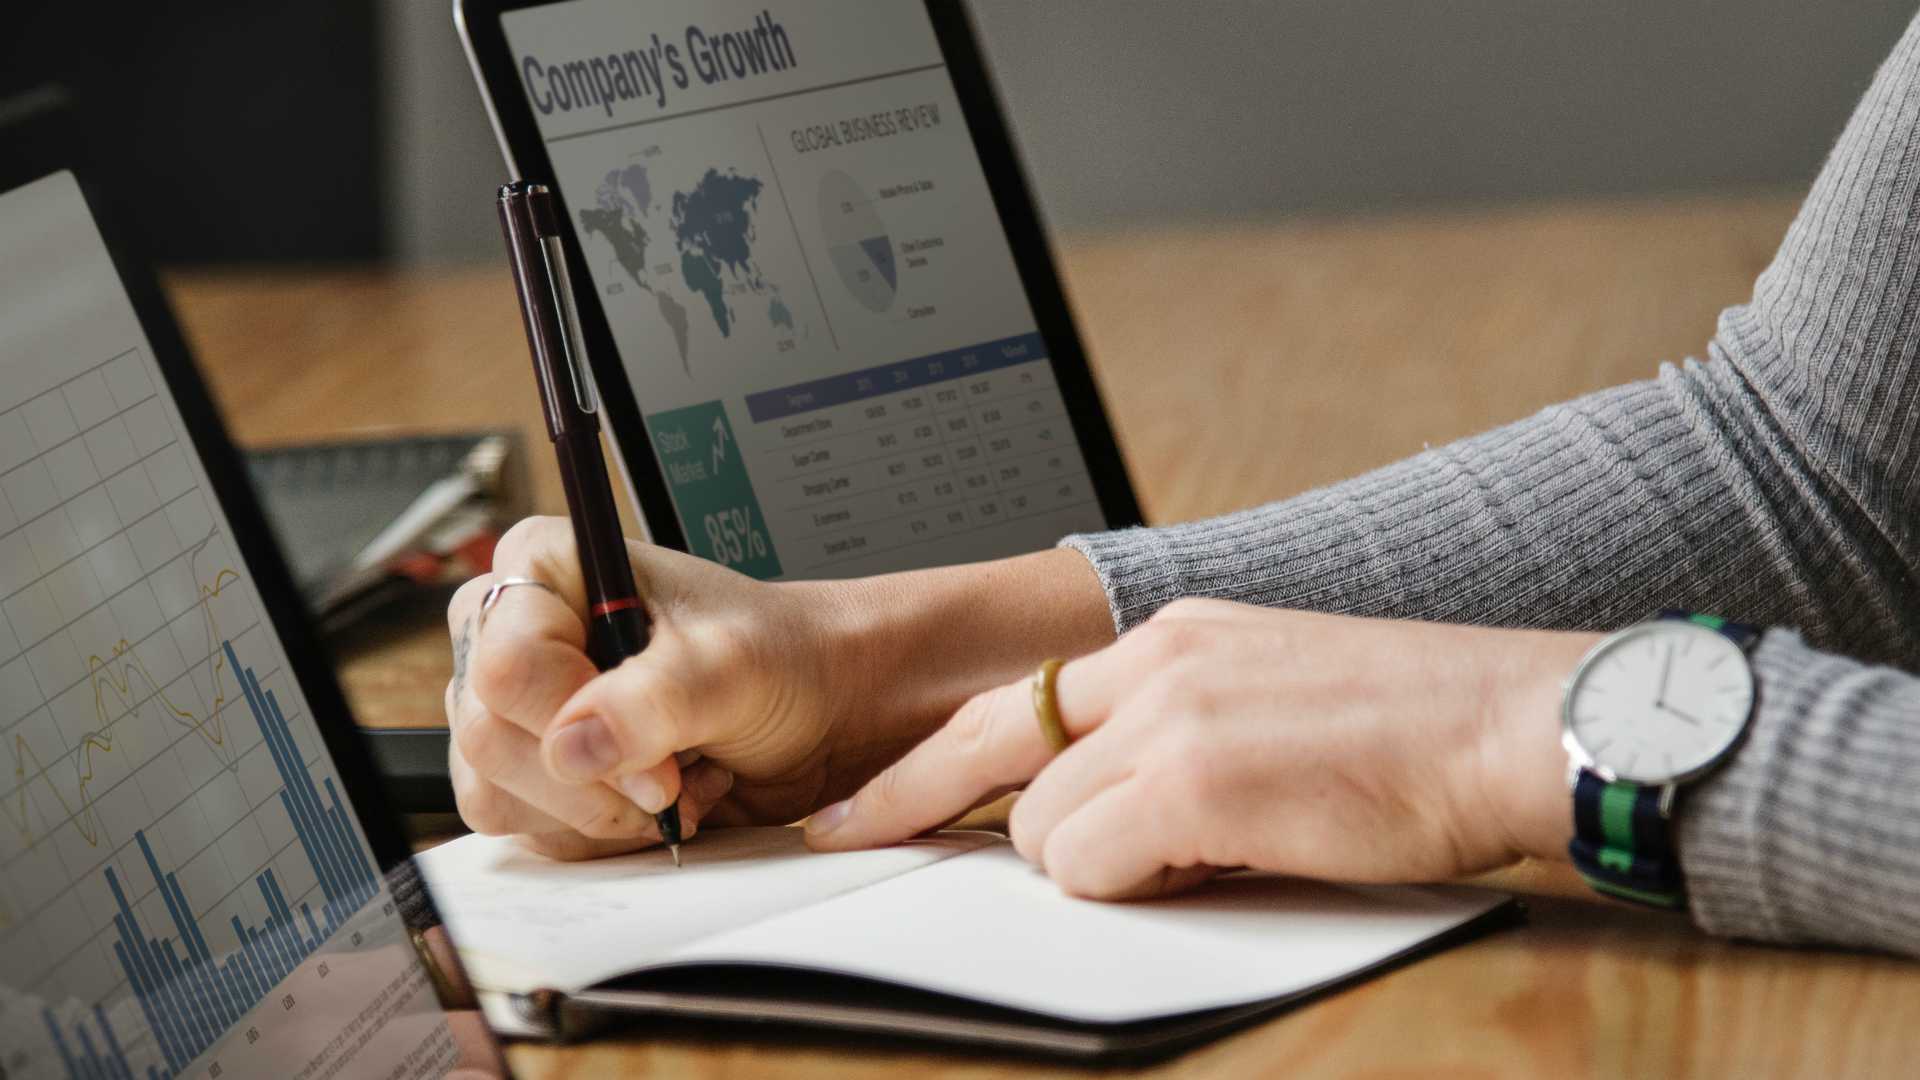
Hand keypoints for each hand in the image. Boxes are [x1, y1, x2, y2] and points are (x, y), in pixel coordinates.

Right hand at [444, 517, 1112, 858]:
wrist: (819, 707)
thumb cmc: (781, 658)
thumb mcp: (732, 666)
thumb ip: (656, 699)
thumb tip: (573, 744)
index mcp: (547, 566)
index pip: (508, 662)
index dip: (574, 722)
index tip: (656, 756)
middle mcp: (514, 630)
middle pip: (489, 734)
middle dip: (591, 780)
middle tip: (672, 779)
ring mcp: (517, 705)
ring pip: (496, 789)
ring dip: (596, 811)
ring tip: (675, 779)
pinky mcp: (533, 767)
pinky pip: (525, 826)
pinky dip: (596, 832)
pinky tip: (656, 802)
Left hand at [806, 599, 1597, 898]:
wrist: (1517, 723)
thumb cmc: (1417, 729)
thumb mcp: (1271, 695)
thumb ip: (1177, 730)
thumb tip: (1105, 806)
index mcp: (1174, 635)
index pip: (1014, 699)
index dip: (924, 760)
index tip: (861, 802)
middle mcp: (1158, 660)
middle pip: (996, 755)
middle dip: (933, 810)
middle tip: (857, 842)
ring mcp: (1173, 715)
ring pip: (1043, 826)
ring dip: (1092, 864)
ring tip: (1193, 857)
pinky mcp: (1198, 779)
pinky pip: (1091, 864)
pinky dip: (1129, 887)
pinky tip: (1213, 866)